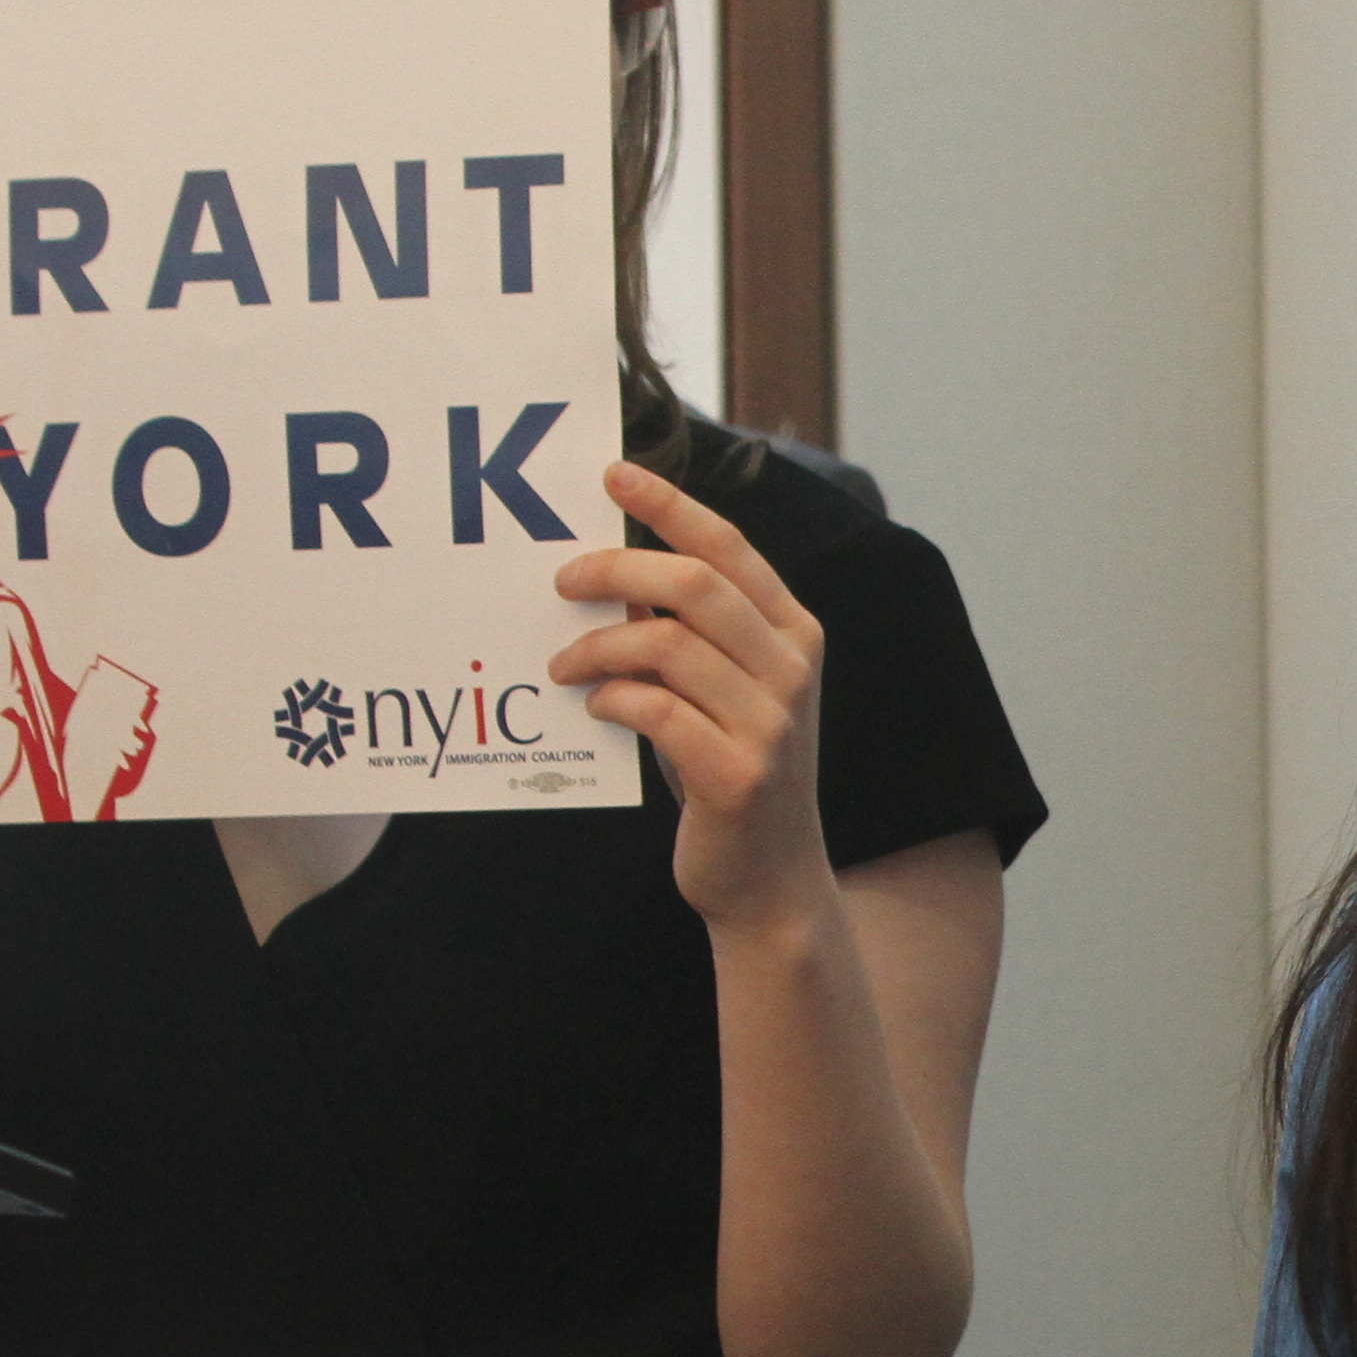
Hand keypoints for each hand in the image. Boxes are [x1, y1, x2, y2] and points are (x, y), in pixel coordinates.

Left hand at [553, 461, 834, 942]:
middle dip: (615, 571)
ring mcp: (771, 723)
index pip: (729, 547)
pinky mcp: (737, 775)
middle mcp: (793, 667)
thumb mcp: (725, 691)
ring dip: (597, 648)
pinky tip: (595, 707)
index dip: (669, 506)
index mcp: (794, 632)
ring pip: (665, 645)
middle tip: (562, 581)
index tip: (613, 477)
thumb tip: (612, 579)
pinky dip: (612, 700)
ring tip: (562, 664)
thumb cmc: (728, 769)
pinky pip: (654, 711)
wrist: (769, 879)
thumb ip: (693, 635)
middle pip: (693, 585)